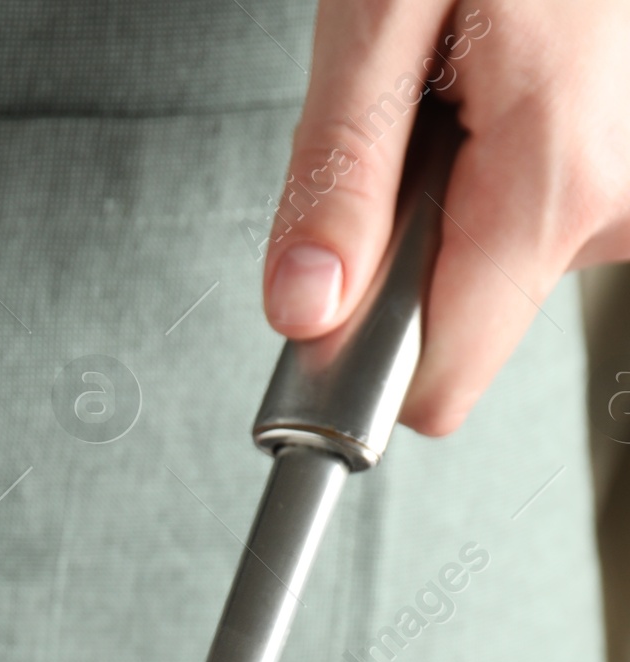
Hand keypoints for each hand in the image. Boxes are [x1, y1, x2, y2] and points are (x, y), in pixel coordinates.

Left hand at [264, 0, 629, 433]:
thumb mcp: (381, 12)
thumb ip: (338, 175)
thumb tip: (301, 311)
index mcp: (552, 186)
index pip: (434, 388)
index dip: (360, 361)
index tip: (327, 304)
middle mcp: (619, 203)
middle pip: (466, 322)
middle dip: (413, 244)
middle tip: (415, 114)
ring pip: (506, 263)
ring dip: (463, 188)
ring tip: (473, 69)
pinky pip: (546, 209)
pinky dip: (507, 157)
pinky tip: (512, 71)